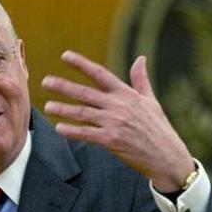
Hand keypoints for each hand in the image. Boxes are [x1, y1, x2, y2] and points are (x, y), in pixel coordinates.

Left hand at [42, 52, 193, 190]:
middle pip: (85, 93)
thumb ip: (140, 79)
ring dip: (63, 109)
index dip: (81, 64)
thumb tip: (141, 58)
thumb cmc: (158, 128)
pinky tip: (59, 128)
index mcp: (126, 94)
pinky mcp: (111, 140)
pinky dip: (72, 131)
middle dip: (63, 86)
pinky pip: (87, 134)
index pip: (100, 74)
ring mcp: (114, 123)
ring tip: (47, 106)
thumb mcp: (151, 100)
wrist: (166, 156)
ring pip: (82, 113)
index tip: (65, 56)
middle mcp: (118, 106)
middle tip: (45, 81)